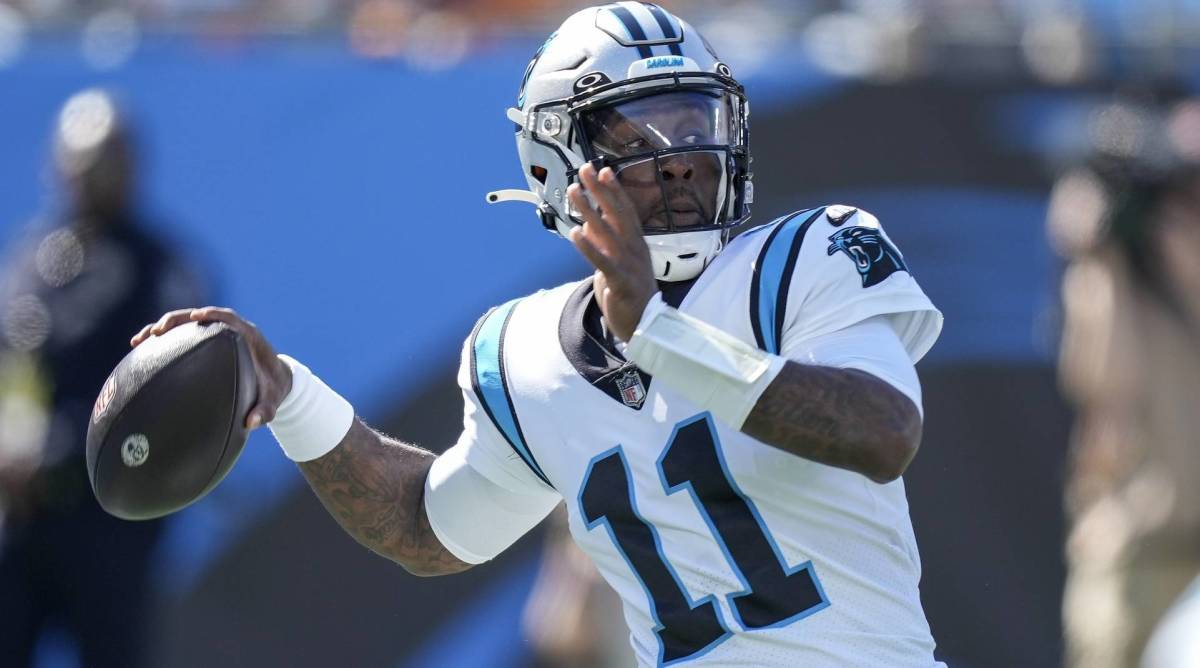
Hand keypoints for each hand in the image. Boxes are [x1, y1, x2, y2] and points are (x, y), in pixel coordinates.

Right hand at [130, 307, 291, 429]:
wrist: (274, 381)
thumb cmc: (273, 389)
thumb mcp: (272, 401)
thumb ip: (265, 411)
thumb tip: (252, 424)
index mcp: (248, 336)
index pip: (229, 318)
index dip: (213, 315)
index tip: (196, 317)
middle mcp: (229, 331)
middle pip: (199, 317)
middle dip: (177, 320)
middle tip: (157, 331)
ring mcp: (214, 335)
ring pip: (185, 325)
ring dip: (162, 328)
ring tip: (139, 340)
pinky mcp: (204, 343)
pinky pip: (181, 338)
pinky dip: (163, 342)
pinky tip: (140, 352)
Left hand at [567, 163, 657, 341]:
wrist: (646, 326)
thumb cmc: (631, 291)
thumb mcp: (619, 261)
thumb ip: (605, 242)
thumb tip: (589, 222)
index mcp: (636, 243)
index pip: (626, 211)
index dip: (615, 190)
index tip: (604, 170)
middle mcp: (635, 249)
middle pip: (617, 213)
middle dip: (601, 190)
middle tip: (586, 170)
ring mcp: (629, 264)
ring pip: (607, 232)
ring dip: (590, 209)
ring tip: (575, 191)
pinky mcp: (620, 282)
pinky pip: (602, 261)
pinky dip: (588, 247)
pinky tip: (575, 233)